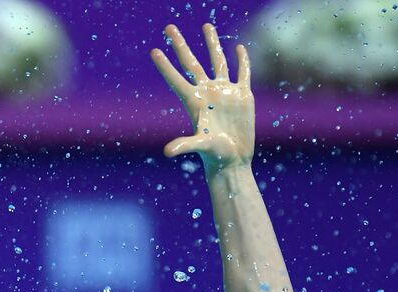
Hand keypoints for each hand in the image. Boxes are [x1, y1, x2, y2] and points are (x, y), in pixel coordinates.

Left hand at [151, 23, 253, 172]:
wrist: (233, 160)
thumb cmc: (214, 155)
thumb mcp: (200, 146)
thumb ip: (185, 145)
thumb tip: (168, 152)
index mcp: (194, 102)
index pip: (176, 79)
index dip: (165, 66)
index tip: (154, 50)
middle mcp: (207, 93)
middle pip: (191, 63)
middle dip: (180, 45)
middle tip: (168, 27)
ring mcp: (224, 92)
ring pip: (217, 60)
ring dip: (212, 43)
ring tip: (206, 25)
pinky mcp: (243, 96)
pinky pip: (242, 73)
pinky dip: (242, 60)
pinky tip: (239, 47)